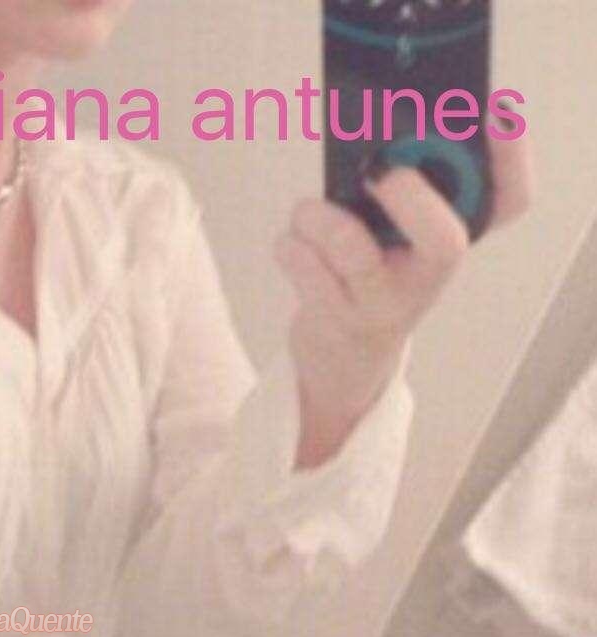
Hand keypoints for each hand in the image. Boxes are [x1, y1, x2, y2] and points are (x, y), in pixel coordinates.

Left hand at [275, 120, 534, 467]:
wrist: (345, 356)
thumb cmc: (370, 273)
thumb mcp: (395, 231)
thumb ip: (397, 187)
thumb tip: (370, 139)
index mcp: (455, 239)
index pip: (509, 202)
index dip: (512, 158)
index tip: (497, 113)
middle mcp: (429, 277)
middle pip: (445, 243)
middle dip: (408, 198)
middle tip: (378, 172)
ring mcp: (384, 305)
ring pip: (353, 250)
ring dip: (319, 219)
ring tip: (308, 212)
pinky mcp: (338, 322)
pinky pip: (305, 269)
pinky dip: (290, 246)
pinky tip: (295, 245)